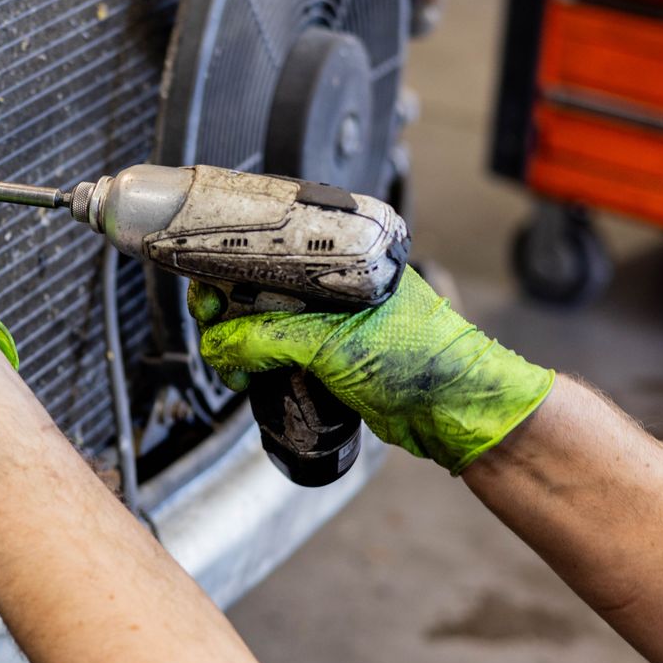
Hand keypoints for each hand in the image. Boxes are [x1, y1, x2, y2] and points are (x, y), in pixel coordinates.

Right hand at [189, 268, 553, 472]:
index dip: (230, 265)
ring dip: (240, 344)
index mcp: (346, 259)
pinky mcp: (332, 359)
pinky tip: (247, 378)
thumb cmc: (423, 361)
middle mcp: (338, 285)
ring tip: (231, 365)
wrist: (457, 415)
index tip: (204, 287)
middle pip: (262, 288)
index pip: (274, 248)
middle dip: (228, 311)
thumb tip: (218, 343)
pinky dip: (258, 367)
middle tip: (210, 329)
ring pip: (268, 325)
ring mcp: (335, 323)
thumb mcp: (332, 342)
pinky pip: (281, 355)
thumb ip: (268, 339)